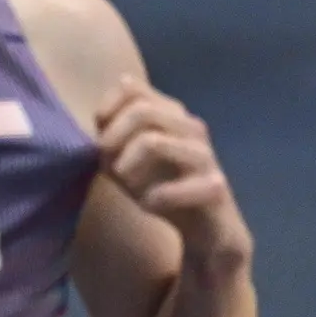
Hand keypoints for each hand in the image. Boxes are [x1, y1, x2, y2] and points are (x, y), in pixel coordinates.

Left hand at [97, 76, 243, 249]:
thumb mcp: (123, 158)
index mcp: (169, 114)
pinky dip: (151, 199)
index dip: (107, 110)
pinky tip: (152, 205)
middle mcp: (190, 127)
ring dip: (127, 169)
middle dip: (113, 140)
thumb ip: (111, 131)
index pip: (131, 87)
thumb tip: (107, 106)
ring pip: (152, 142)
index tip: (101, 141)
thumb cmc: (158, 186)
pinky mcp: (215, 187)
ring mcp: (205, 154)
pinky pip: (168, 189)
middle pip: (140, 110)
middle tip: (111, 167)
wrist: (204, 228)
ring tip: (129, 186)